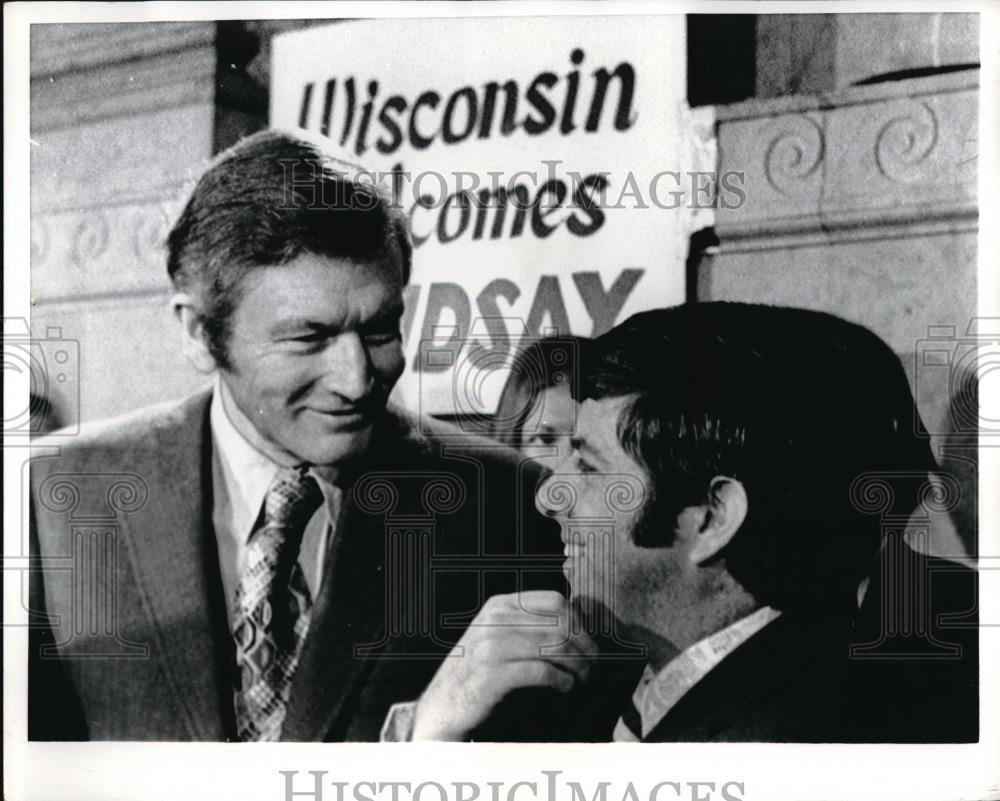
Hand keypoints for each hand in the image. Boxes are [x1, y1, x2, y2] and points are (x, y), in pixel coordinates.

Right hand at [412, 590, 597, 739]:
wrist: (442, 705)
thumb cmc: (478, 673)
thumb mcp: (497, 636)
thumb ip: (526, 625)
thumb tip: (578, 623)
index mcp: (499, 605)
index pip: (555, 600)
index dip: (580, 622)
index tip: (590, 645)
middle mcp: (495, 620)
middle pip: (560, 624)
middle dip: (586, 647)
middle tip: (596, 668)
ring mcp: (492, 646)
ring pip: (556, 647)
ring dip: (580, 667)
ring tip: (587, 682)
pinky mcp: (493, 676)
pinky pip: (543, 672)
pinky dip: (564, 682)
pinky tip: (569, 690)